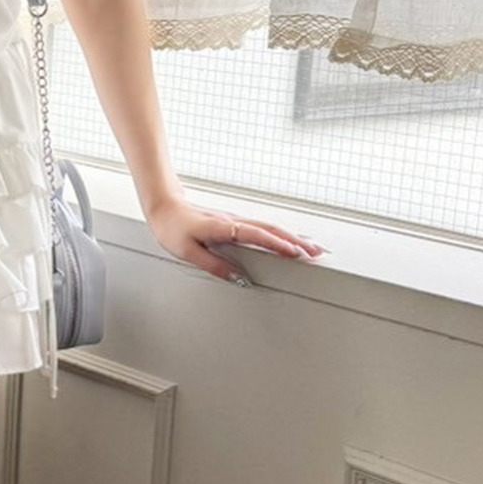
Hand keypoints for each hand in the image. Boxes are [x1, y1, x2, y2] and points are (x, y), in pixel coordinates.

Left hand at [145, 196, 326, 285]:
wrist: (164, 205)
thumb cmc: (172, 227)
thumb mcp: (188, 253)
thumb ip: (214, 266)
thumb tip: (239, 278)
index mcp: (223, 228)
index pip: (257, 236)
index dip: (278, 244)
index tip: (296, 253)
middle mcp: (233, 222)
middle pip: (271, 230)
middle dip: (297, 241)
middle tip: (318, 253)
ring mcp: (236, 220)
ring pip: (270, 228)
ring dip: (292, 237)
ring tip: (312, 248)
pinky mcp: (234, 222)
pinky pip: (263, 228)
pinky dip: (280, 234)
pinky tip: (288, 240)